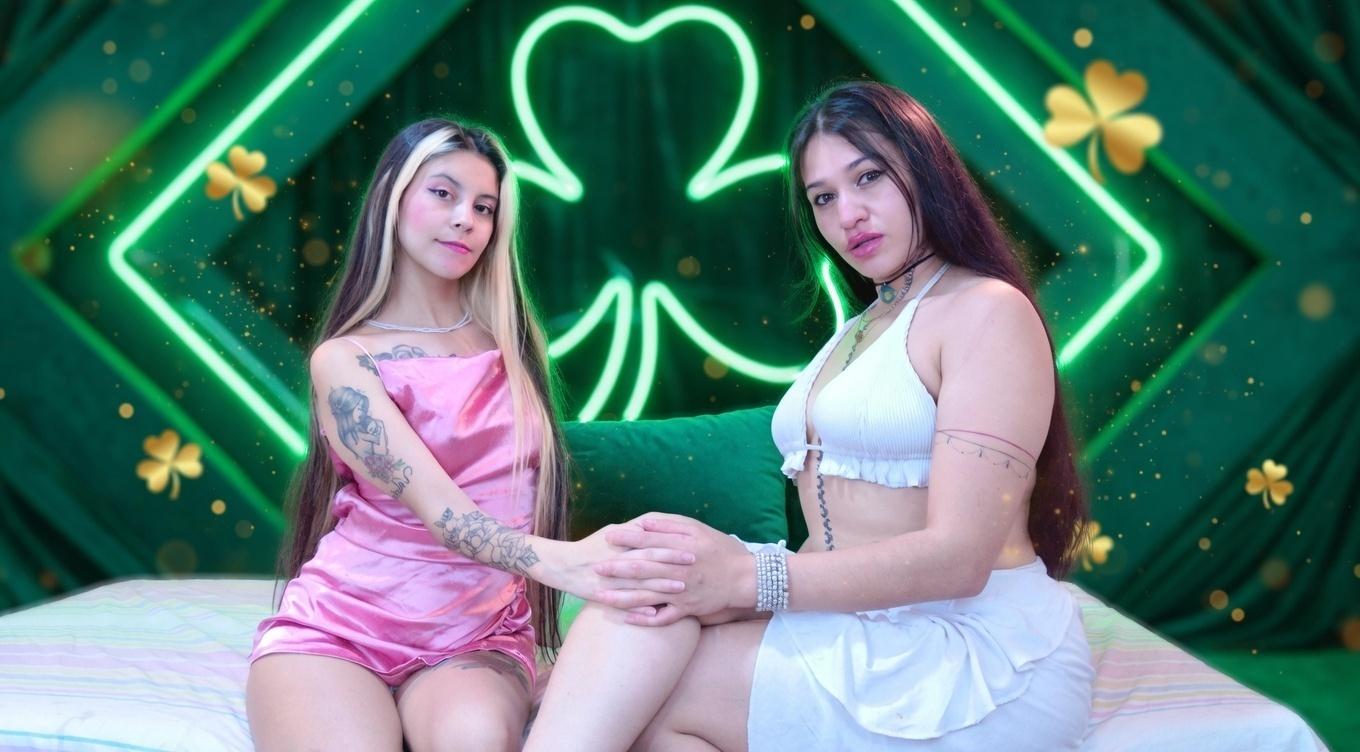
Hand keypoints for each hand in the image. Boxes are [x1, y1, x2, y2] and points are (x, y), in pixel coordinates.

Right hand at [536, 522, 694, 606]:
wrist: (563, 565)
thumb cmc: (592, 545)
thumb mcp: (613, 532)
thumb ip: (635, 529)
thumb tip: (656, 525)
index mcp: (620, 545)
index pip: (651, 544)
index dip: (673, 547)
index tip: (692, 549)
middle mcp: (616, 562)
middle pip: (649, 564)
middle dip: (673, 566)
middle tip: (695, 568)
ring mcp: (610, 581)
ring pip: (639, 585)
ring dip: (662, 588)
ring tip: (681, 590)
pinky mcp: (602, 596)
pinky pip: (623, 606)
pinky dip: (640, 611)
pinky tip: (657, 614)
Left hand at [595, 513, 752, 625]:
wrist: (746, 578)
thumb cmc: (720, 550)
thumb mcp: (698, 530)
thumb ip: (670, 526)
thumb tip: (644, 522)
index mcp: (682, 548)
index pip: (650, 541)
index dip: (628, 538)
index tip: (608, 536)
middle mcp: (679, 570)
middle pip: (644, 568)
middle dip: (617, 568)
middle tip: (596, 567)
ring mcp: (682, 592)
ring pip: (647, 595)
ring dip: (622, 595)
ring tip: (601, 595)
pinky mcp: (687, 609)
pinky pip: (663, 618)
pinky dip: (645, 619)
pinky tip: (627, 618)